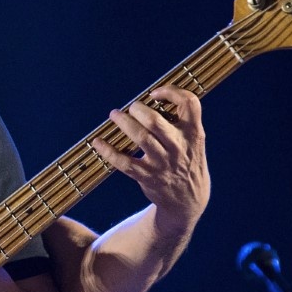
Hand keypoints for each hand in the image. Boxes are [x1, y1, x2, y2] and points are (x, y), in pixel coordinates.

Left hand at [90, 85, 209, 233]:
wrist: (188, 200)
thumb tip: (150, 100)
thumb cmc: (186, 161)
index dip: (172, 92)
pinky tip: (98, 143)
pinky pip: (124, 162)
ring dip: (123, 123)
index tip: (155, 93)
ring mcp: (163, 162)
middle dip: (137, 109)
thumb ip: (180, 122)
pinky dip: (108, 151)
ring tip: (114, 115)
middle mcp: (179, 146)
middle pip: (154, 121)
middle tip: (131, 108)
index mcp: (193, 133)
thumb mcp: (193, 141)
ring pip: (140, 138)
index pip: (190, 103)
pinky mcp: (148, 176)